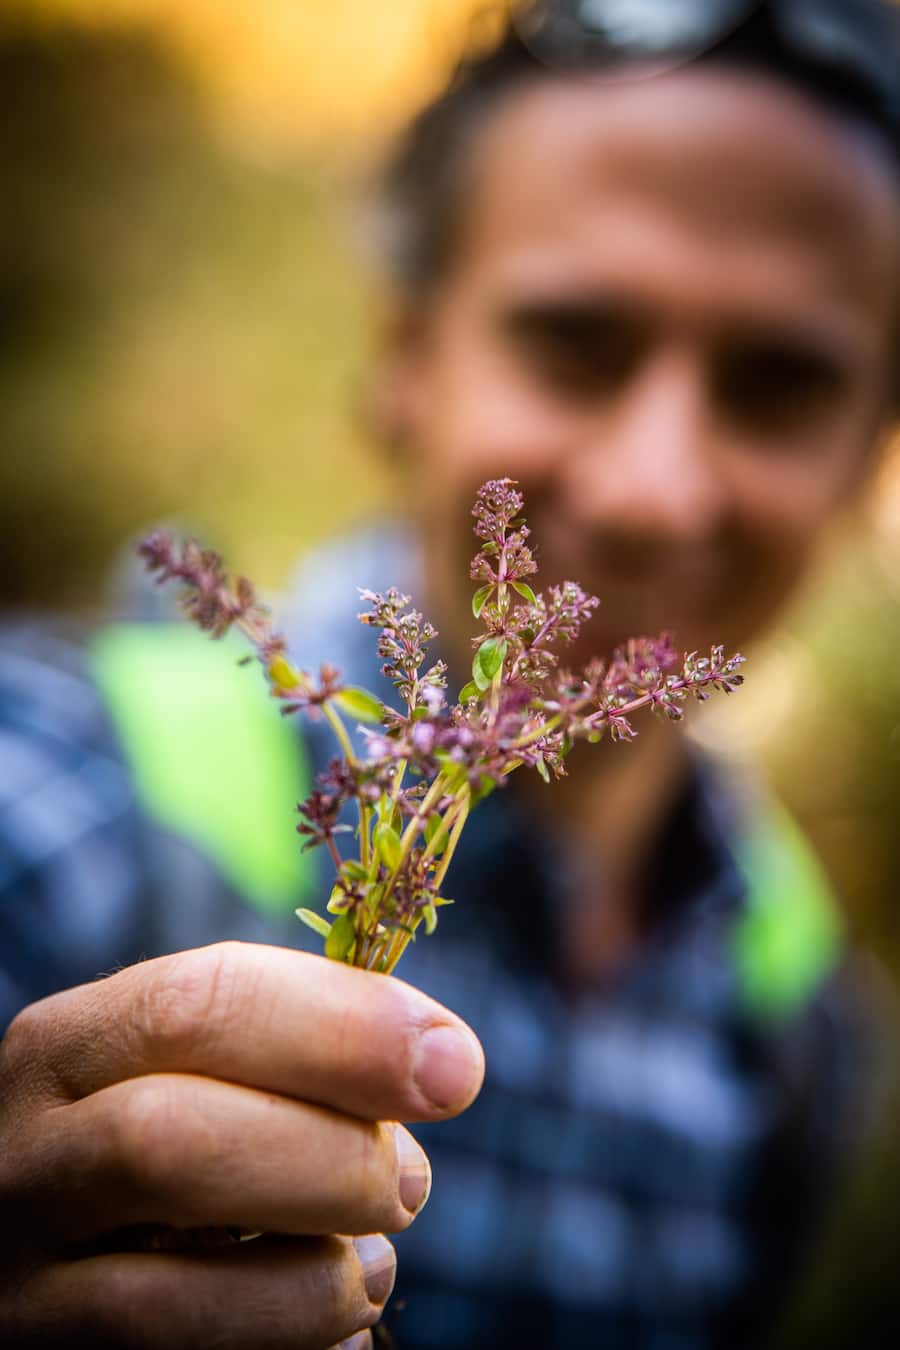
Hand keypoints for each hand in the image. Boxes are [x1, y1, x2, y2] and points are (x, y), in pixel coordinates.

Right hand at [0, 941, 483, 1347]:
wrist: (62, 1246)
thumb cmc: (173, 1132)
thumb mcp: (193, 1067)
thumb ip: (290, 1046)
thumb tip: (442, 1060)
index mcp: (66, 1048)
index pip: (201, 1003)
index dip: (345, 1028)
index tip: (454, 1064)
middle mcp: (23, 1162)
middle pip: (177, 1143)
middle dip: (332, 1159)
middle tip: (411, 1181)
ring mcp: (23, 1289)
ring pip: (179, 1295)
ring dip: (320, 1280)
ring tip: (374, 1263)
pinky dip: (295, 1348)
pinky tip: (331, 1323)